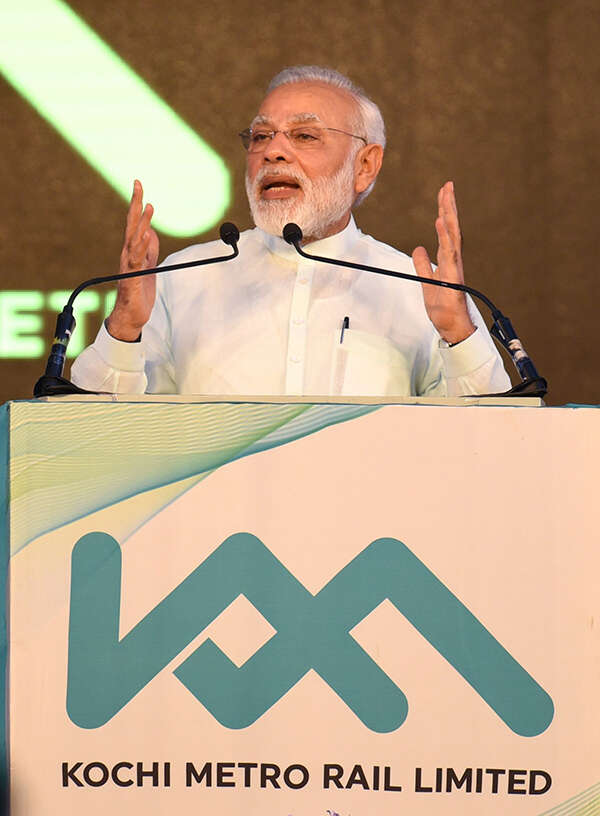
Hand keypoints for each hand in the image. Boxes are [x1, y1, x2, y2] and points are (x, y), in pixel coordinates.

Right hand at [106, 179, 159, 340]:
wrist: (131, 316)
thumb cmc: (138, 292)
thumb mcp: (149, 267)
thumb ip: (150, 250)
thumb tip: (151, 231)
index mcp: (132, 250)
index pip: (134, 222)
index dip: (136, 203)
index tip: (138, 184)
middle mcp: (127, 254)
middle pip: (131, 224)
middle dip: (135, 204)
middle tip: (138, 184)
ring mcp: (128, 265)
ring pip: (135, 240)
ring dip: (142, 222)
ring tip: (148, 206)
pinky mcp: (132, 278)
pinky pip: (136, 260)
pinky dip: (141, 247)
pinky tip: (146, 236)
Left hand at [412, 181, 474, 344]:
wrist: (451, 325)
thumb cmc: (443, 307)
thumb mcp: (427, 281)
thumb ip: (422, 265)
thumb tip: (418, 249)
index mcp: (448, 259)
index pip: (446, 230)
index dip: (445, 211)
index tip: (444, 192)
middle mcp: (453, 260)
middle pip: (451, 227)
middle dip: (449, 206)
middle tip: (448, 185)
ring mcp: (454, 267)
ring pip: (452, 236)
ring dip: (448, 215)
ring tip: (446, 196)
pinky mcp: (452, 275)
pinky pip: (448, 252)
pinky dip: (444, 236)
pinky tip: (440, 222)